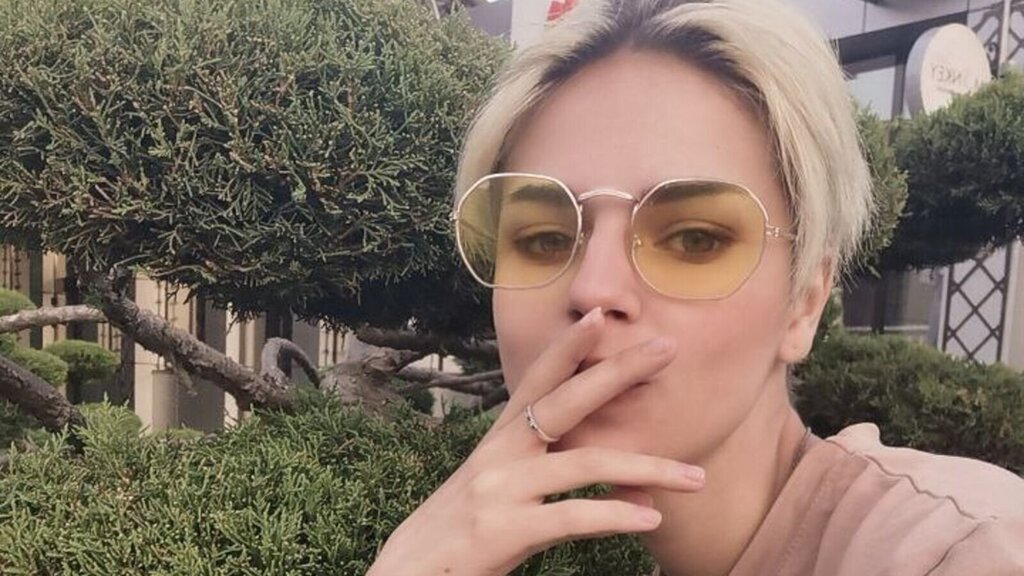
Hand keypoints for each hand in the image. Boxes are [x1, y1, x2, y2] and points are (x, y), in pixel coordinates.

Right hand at [367, 308, 704, 575]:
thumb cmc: (457, 534)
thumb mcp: (496, 490)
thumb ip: (544, 474)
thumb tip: (616, 481)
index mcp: (499, 441)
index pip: (536, 380)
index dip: (568, 348)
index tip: (602, 317)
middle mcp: (498, 454)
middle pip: (565, 401)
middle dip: (618, 372)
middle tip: (667, 350)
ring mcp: (499, 490)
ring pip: (585, 463)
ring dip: (647, 467)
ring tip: (695, 476)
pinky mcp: (502, 530)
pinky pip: (570, 517)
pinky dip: (615, 515)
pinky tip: (651, 520)